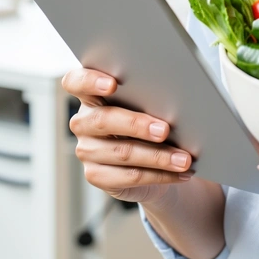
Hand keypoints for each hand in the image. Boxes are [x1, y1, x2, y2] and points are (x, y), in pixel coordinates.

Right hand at [63, 68, 194, 204]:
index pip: (75, 81)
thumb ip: (150, 95)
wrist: (150, 159)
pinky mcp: (96, 175)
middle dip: (137, 125)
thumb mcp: (148, 102)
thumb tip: (175, 98)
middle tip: (165, 130)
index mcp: (92, 94)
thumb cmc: (149, 118)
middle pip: (103, 120)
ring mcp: (87, 150)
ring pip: (122, 152)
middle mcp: (84, 121)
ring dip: (158, 156)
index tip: (112, 84)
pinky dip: (159, 175)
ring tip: (184, 159)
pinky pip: (129, 176)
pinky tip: (179, 173)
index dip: (89, 81)